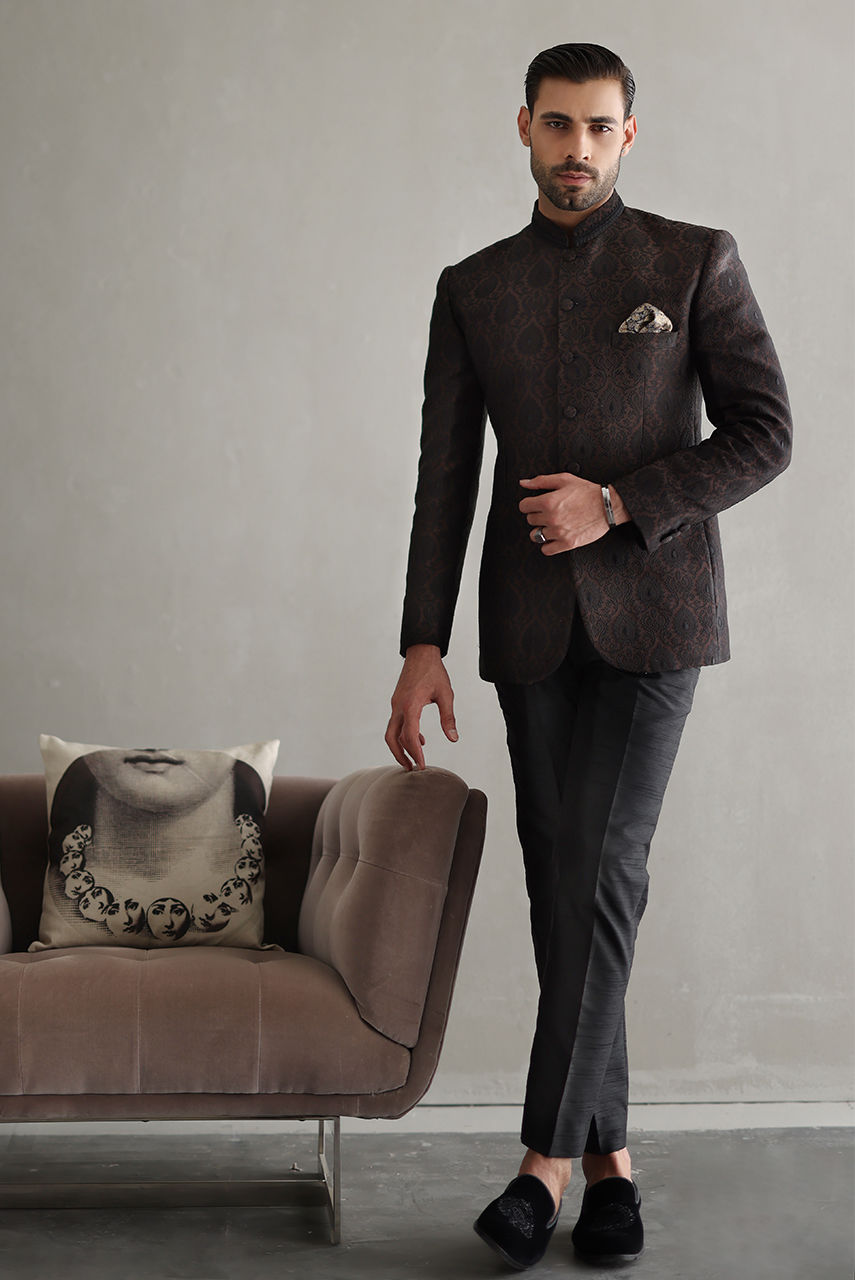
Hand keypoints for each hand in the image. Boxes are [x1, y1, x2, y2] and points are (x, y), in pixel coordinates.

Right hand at [385, 645, 457, 771]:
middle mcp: (398, 706)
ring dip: (401, 747)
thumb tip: (453, 738)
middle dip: (400, 755)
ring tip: (414, 759)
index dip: (415, 753)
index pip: (409, 735)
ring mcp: (395, 704)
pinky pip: (397, 723)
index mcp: (410, 705)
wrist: (421, 653)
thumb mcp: (446, 695)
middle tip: (412, 769)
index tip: (422, 765)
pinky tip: (420, 739)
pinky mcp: (397, 702)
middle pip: (392, 738)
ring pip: (392, 732)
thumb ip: (448, 718)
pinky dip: (404, 734)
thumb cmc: (434, 672)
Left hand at [519, 474, 627, 553]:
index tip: (535, 504)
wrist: (607, 506)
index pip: (524, 506)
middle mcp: (551, 518)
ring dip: (541, 530)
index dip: (529, 504)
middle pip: (530, 520)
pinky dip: (547, 545)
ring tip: (551, 525)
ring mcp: (559, 532)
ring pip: (536, 535)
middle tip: (548, 512)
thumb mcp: (564, 479)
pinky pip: (546, 550)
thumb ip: (541, 481)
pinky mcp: (567, 543)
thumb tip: (524, 483)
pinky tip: (554, 537)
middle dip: (537, 515)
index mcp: (548, 502)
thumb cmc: (588, 492)